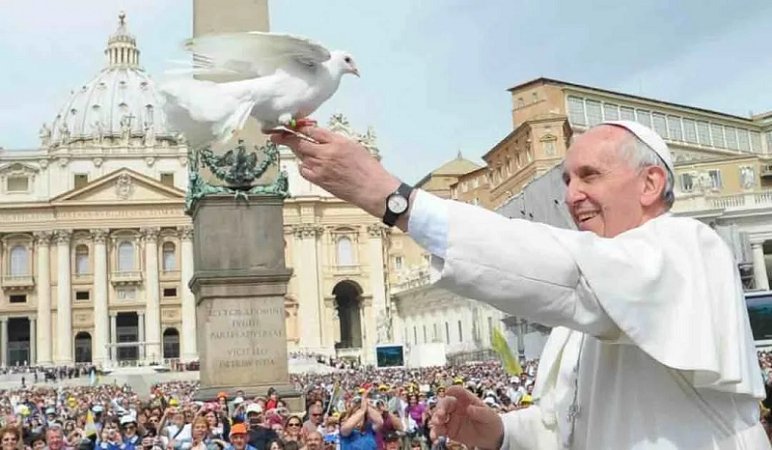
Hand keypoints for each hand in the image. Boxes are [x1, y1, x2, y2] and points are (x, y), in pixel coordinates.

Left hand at [271, 127, 400, 219]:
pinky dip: (304, 166)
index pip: (312, 130)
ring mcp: (321, 167)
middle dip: (285, 138)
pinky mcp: (319, 180)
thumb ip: (335, 140)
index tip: (290, 125)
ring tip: (300, 151)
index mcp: (336, 141)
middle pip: (299, 142)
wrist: (372, 188)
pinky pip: (304, 170)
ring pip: (301, 156)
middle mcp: (326, 153)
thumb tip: (319, 137)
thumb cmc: (367, 168)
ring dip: (298, 152)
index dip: (299, 127)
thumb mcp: (353, 146)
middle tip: (274, 135)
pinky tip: (311, 166)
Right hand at [430, 386, 503, 449]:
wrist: (491, 438)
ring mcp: (451, 418)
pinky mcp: (448, 430)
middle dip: (440, 408)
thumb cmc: (490, 422)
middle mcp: (456, 407)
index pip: (459, 392)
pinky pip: (439, 429)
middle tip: (440, 414)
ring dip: (435, 419)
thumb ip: (479, 412)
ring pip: (439, 416)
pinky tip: (434, 436)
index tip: (447, 391)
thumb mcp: (489, 416)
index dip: (453, 390)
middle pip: (445, 404)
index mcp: (466, 400)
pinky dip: (435, 431)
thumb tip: (469, 408)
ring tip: (436, 424)